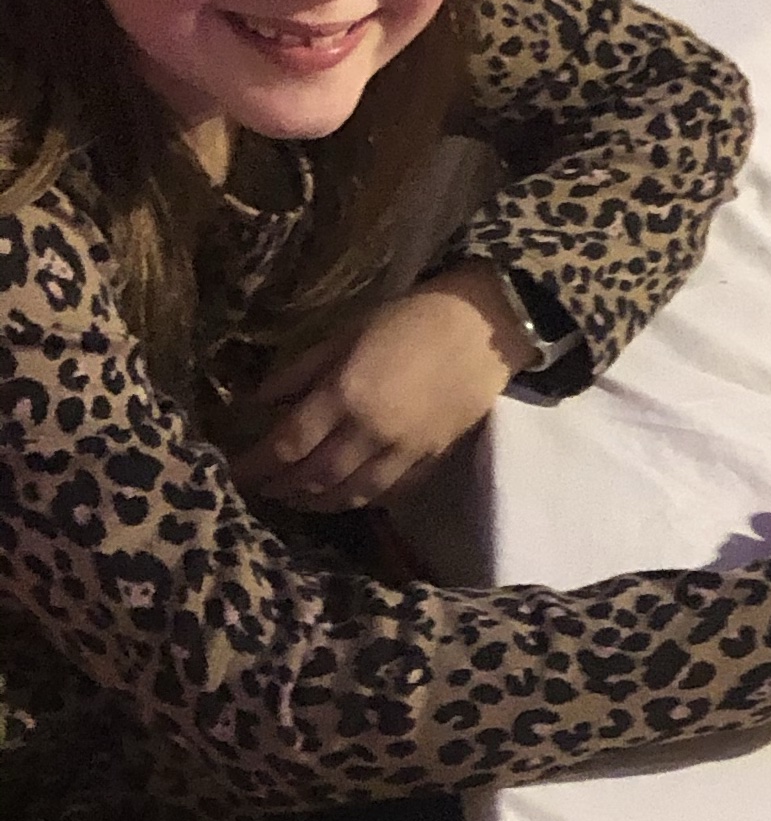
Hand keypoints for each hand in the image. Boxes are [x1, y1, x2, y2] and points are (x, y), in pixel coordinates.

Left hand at [230, 269, 527, 510]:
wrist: (483, 327)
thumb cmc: (409, 318)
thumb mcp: (346, 333)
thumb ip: (302, 371)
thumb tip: (261, 401)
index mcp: (346, 394)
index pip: (288, 443)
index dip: (256, 463)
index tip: (236, 469)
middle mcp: (371, 431)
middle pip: (314, 476)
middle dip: (281, 487)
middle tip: (261, 487)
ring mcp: (404, 451)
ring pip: (349, 495)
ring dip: (315, 502)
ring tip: (296, 499)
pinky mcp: (431, 460)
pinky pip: (387, 494)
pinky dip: (357, 500)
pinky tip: (342, 495)